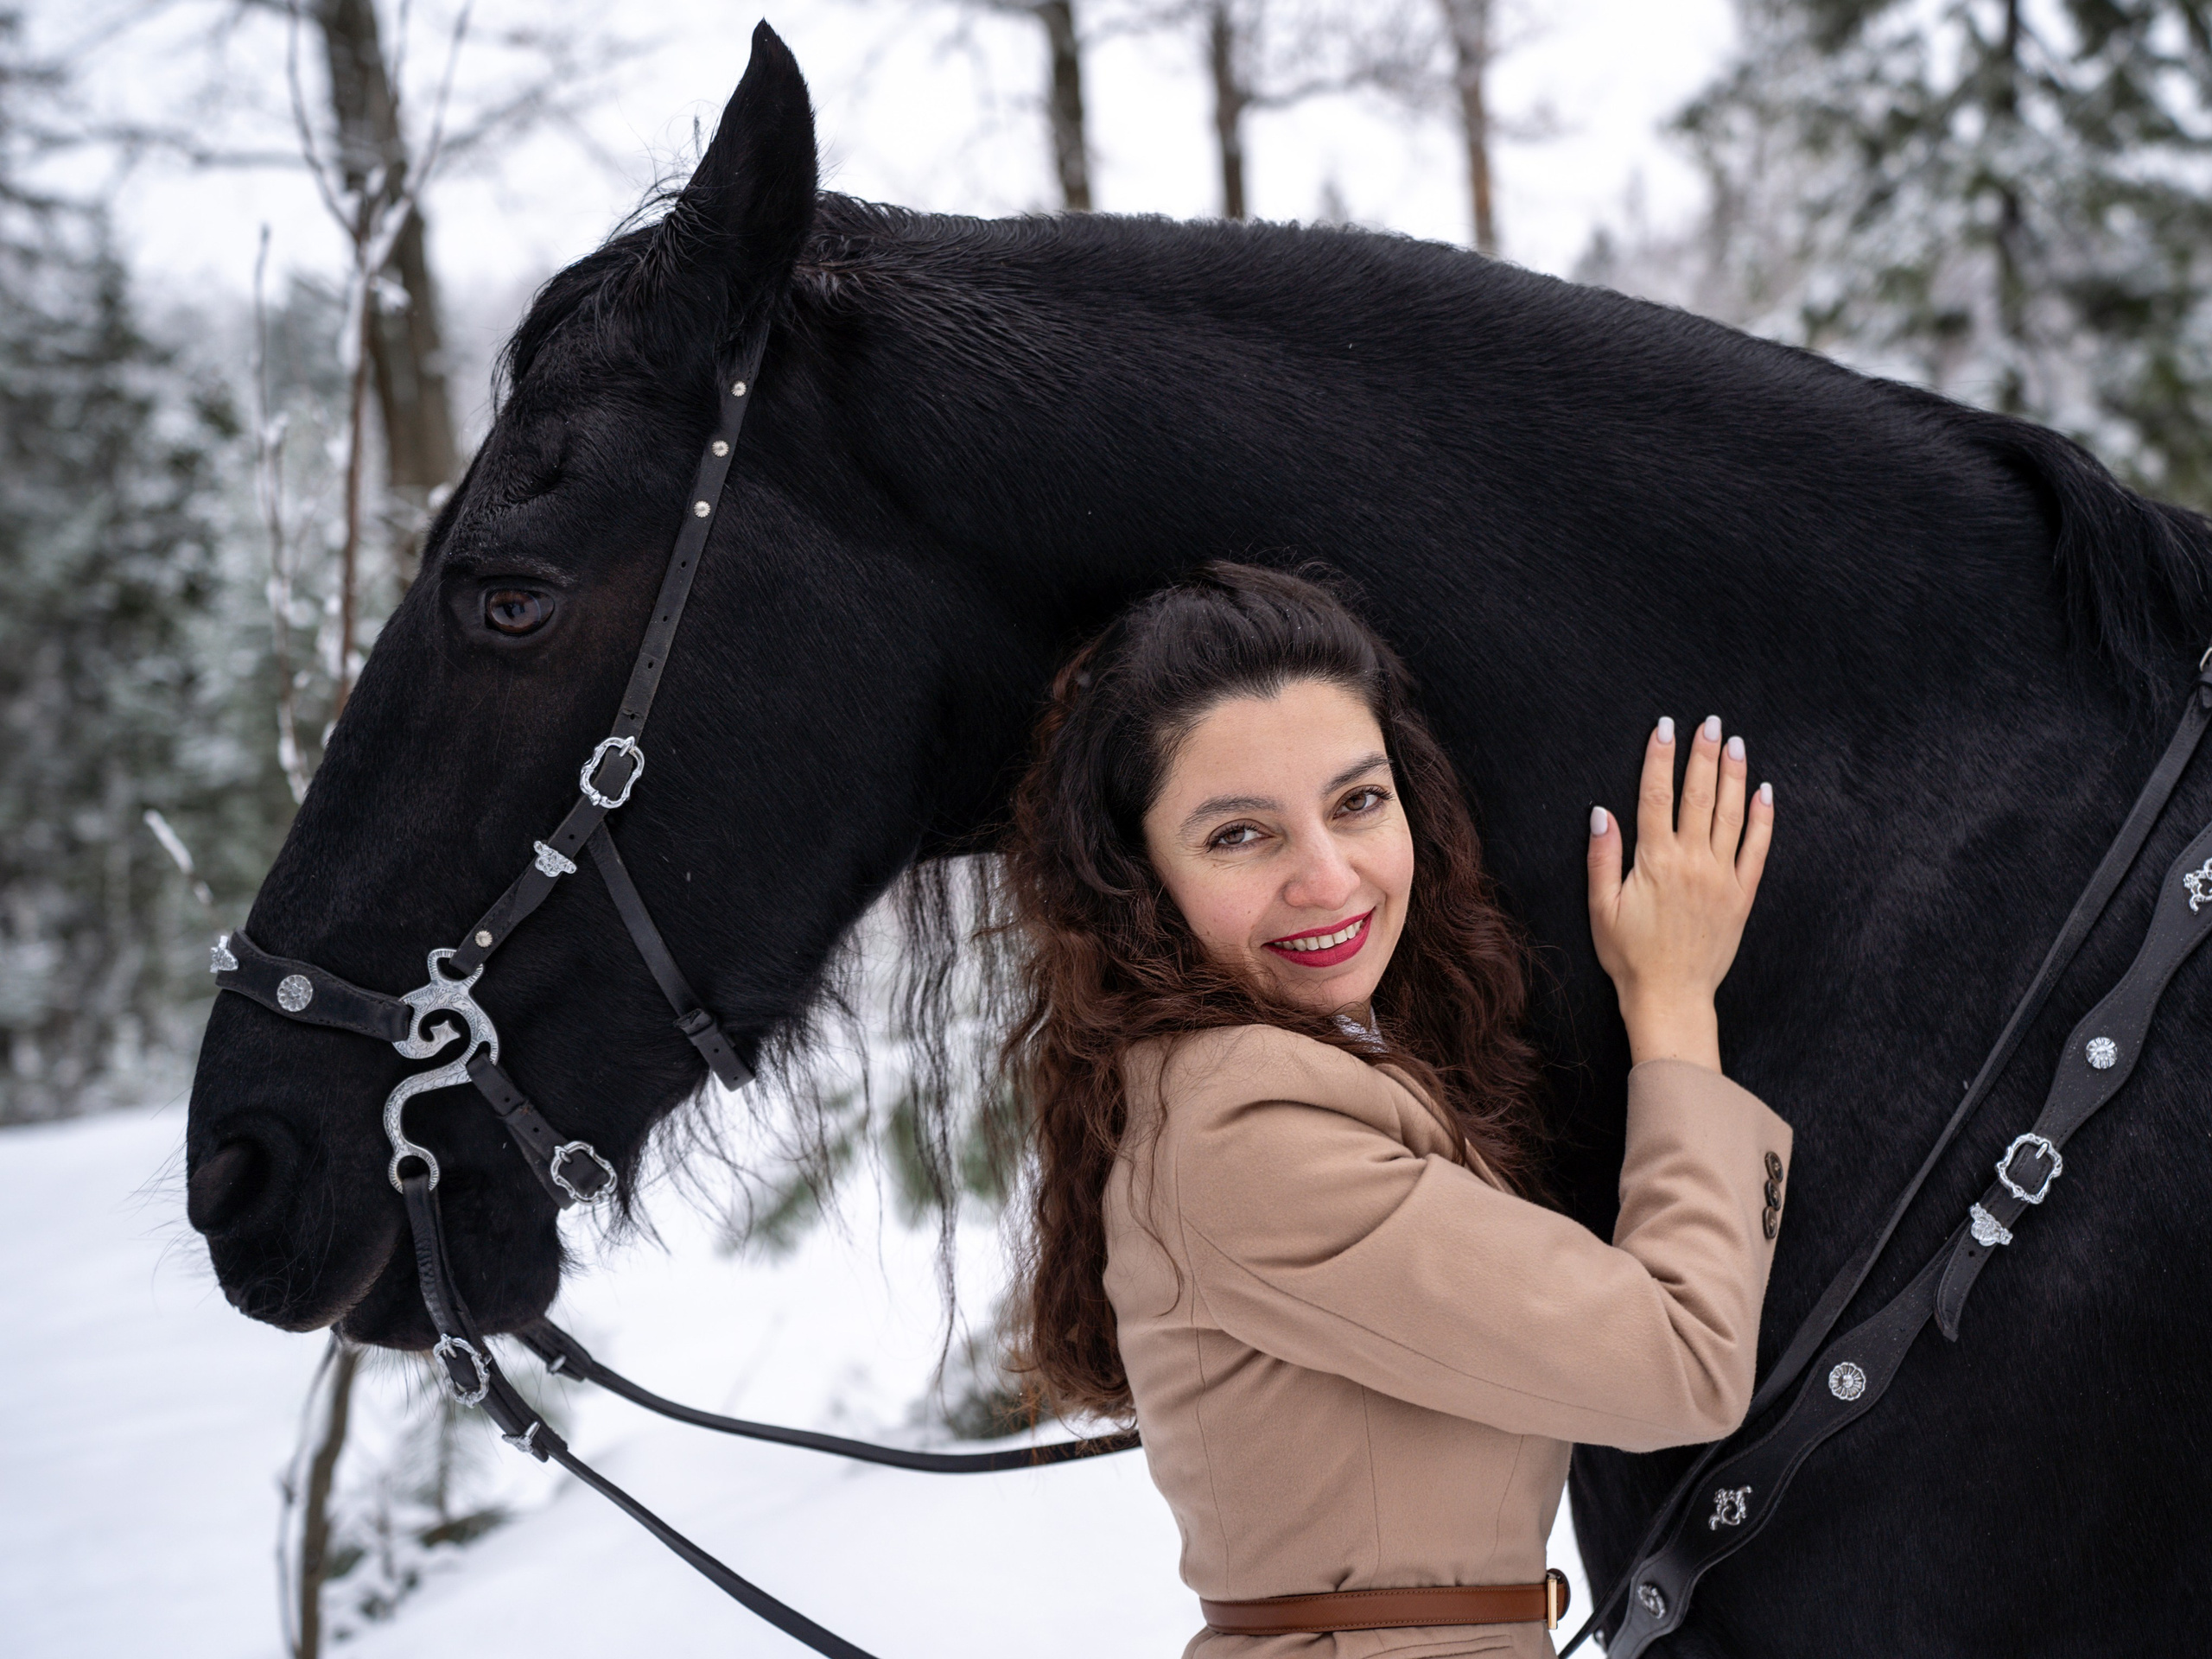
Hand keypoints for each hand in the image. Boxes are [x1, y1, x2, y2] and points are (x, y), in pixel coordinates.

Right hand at [1586, 715, 1773, 1069]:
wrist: (1670, 996)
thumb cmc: (1629, 955)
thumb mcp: (1600, 907)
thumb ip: (1602, 857)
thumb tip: (1601, 812)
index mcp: (1654, 861)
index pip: (1656, 795)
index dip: (1659, 757)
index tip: (1664, 728)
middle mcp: (1692, 862)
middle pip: (1698, 795)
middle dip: (1703, 754)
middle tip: (1710, 723)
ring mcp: (1721, 877)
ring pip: (1730, 814)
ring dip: (1733, 775)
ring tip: (1735, 743)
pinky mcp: (1741, 895)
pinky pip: (1757, 849)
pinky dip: (1762, 818)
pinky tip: (1763, 792)